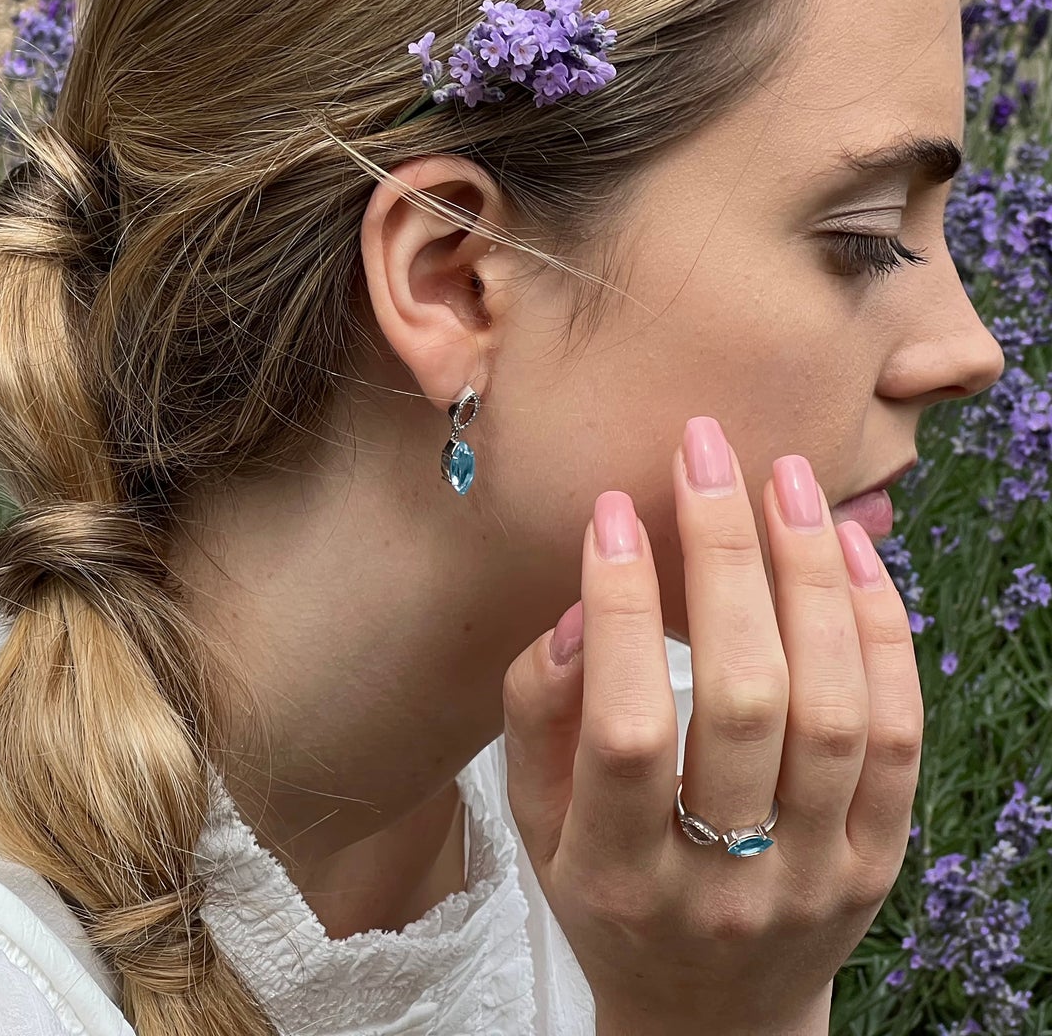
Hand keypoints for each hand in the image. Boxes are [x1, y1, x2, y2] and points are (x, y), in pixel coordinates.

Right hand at [500, 416, 922, 1035]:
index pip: (627, 730)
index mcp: (618, 871)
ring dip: (812, 578)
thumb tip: (582, 609)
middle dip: (726, 561)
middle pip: (743, 703)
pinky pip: (900, 738)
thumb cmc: (605, 890)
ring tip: (787, 479)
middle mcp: (725, 881)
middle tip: (708, 453)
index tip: (613, 510)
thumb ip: (538, 716)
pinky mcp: (882, 862)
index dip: (623, 613)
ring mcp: (816, 874)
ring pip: (836, 712)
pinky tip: (851, 552)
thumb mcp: (533, 822)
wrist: (712, 1013)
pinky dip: (882, 633)